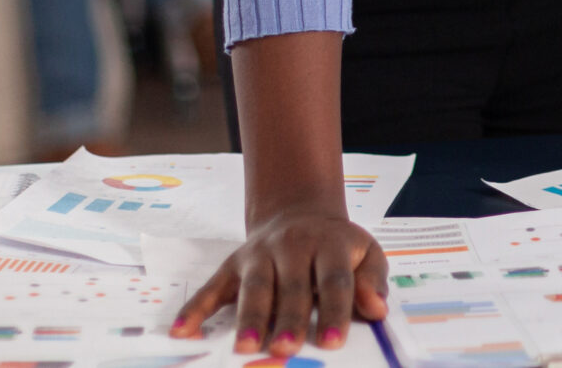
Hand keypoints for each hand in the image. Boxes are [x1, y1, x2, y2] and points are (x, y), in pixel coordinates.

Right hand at [170, 205, 384, 354]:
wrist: (300, 211)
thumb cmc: (337, 246)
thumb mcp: (366, 252)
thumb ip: (373, 281)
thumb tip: (378, 309)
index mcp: (330, 245)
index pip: (334, 280)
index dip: (334, 311)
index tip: (332, 342)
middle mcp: (293, 246)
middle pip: (291, 286)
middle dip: (288, 319)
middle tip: (285, 350)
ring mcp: (260, 254)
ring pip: (254, 286)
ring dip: (249, 317)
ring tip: (246, 347)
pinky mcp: (233, 263)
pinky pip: (212, 286)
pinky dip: (196, 308)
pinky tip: (182, 331)